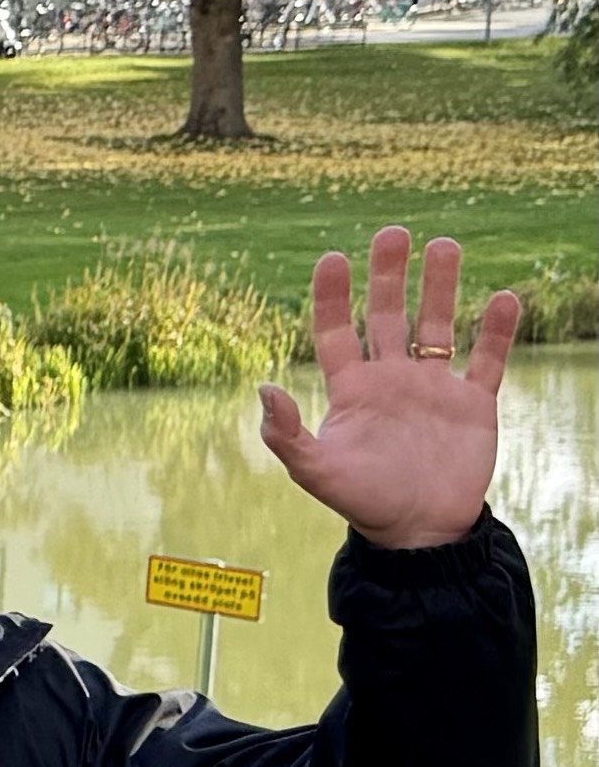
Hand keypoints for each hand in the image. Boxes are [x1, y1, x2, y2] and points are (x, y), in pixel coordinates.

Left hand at [257, 225, 517, 551]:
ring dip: (441, 287)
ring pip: (437, 326)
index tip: (332, 258)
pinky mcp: (473, 403)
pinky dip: (496, 330)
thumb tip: (262, 387)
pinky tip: (504, 298)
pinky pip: (487, 359)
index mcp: (351, 389)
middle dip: (390, 275)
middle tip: (393, 233)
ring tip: (445, 244)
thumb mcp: (315, 470)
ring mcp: (433, 388)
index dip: (333, 296)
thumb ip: (285, 432)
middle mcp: (390, 379)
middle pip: (389, 315)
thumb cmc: (362, 503)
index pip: (337, 331)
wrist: (420, 533)